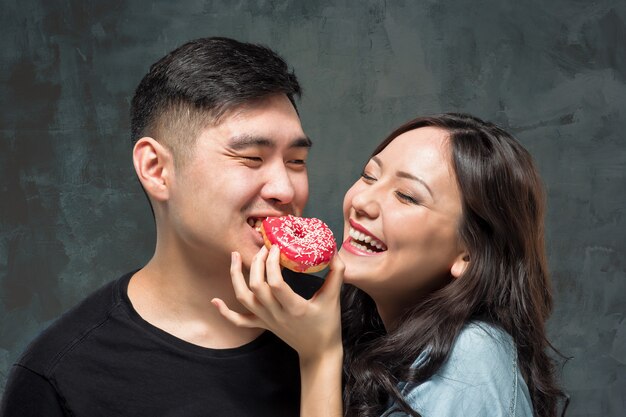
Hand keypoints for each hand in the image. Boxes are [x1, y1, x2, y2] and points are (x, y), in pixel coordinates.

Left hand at [211, 245, 343, 362]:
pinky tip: (215, 301)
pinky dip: (224, 312)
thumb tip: (334, 251)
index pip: (276, 283)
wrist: (318, 352)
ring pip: (243, 298)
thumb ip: (336, 274)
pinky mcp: (262, 324)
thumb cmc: (327, 325)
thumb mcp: (334, 298)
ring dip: (236, 276)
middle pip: (257, 286)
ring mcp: (266, 320)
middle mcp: (276, 314)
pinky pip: (239, 320)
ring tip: (235, 256)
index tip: (277, 247)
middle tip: (264, 247)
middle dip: (257, 262)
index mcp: (295, 308)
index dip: (272, 262)